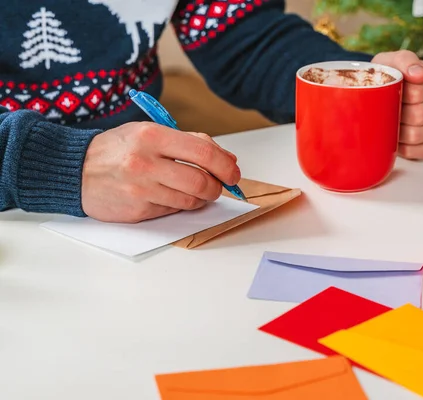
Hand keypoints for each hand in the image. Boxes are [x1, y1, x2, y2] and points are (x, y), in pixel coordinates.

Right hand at [81, 122, 239, 222]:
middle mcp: (146, 163)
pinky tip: (171, 195)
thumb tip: (228, 159)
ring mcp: (141, 189)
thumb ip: (190, 143)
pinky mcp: (137, 210)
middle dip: (217, 187)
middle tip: (218, 186)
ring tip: (195, 189)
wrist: (75, 170)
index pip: (204, 153)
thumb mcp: (151, 133)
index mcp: (152, 136)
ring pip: (191, 200)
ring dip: (201, 198)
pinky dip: (180, 205)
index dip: (226, 166)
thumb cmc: (118, 149)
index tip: (234, 173)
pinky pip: (173, 210)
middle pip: (201, 181)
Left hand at [372, 50, 422, 159]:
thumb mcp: (392, 61)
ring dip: (399, 132)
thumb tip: (419, 74)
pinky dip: (404, 147)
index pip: (418, 93)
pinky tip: (397, 138)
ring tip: (390, 123)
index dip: (399, 96)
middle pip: (419, 115)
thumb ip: (405, 61)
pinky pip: (421, 151)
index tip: (390, 92)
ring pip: (418, 135)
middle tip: (387, 110)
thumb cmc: (391, 75)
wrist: (385, 90)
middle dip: (398, 115)